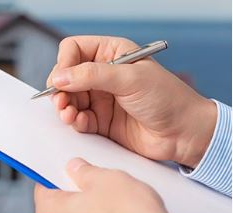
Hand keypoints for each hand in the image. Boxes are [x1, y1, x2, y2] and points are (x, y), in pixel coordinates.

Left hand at [34, 158, 169, 212]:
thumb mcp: (104, 179)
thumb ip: (84, 172)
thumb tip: (77, 168)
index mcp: (50, 210)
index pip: (42, 185)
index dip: (54, 172)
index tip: (64, 167)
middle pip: (59, 201)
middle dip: (73, 188)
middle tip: (89, 176)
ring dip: (87, 203)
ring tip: (106, 192)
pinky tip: (113, 208)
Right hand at [48, 36, 216, 167]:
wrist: (183, 133)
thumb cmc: (166, 98)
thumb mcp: (129, 79)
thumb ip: (92, 75)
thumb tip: (60, 77)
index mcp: (112, 53)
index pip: (75, 49)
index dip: (64, 63)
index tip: (61, 79)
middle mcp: (103, 74)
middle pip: (67, 76)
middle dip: (61, 89)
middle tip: (60, 101)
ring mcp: (101, 98)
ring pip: (69, 98)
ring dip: (64, 106)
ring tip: (68, 114)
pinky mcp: (101, 120)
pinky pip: (78, 118)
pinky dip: (74, 121)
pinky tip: (80, 123)